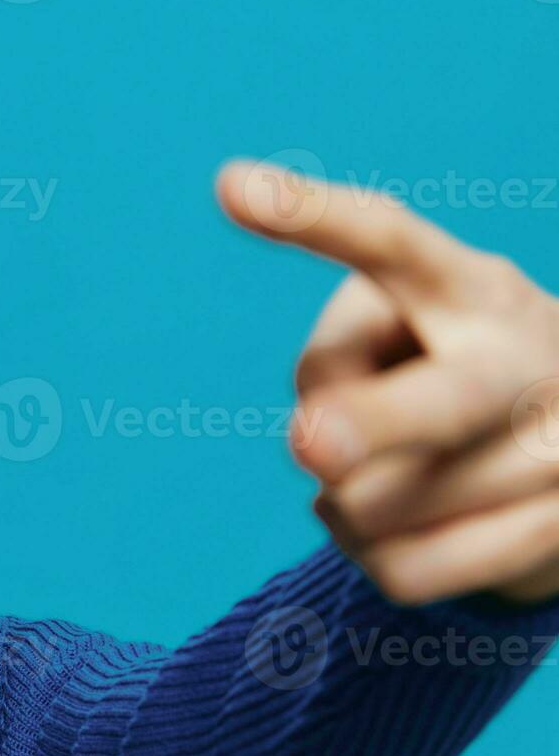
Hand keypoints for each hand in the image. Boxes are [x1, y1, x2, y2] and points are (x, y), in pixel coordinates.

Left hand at [218, 161, 558, 605]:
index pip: (388, 245)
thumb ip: (338, 365)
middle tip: (309, 441)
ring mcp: (557, 452)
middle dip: (374, 424)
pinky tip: (390, 525)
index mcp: (468, 287)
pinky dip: (367, 555)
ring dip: (341, 504)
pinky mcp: (556, 532)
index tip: (229, 186)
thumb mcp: (392, 334)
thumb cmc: (439, 365)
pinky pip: (405, 569)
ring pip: (382, 507)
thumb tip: (327, 453)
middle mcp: (528, 358)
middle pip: (440, 403)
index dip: (312, 218)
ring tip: (377, 475)